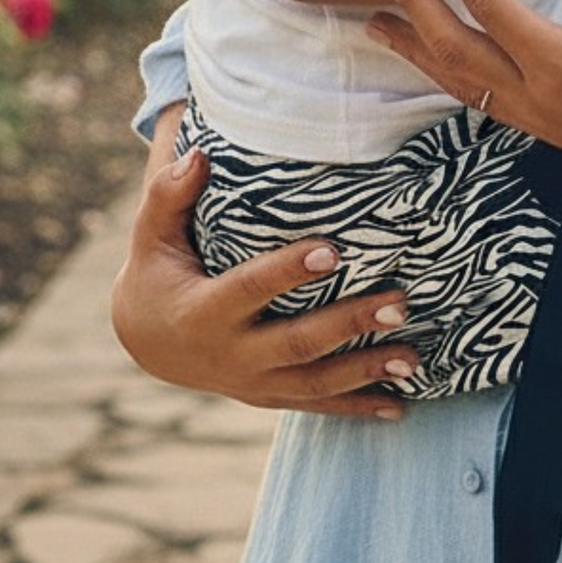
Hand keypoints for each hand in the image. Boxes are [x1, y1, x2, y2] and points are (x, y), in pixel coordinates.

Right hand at [109, 128, 420, 417]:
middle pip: (298, 343)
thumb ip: (168, 195)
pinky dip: (357, 407)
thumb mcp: (152, 234)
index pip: (252, 289)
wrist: (147, 340)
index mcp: (202, 312)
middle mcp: (230, 356)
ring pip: (315, 383)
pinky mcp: (269, 396)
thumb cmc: (158, 270)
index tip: (336, 250)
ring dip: (367, 371)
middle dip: (351, 324)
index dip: (291, 271)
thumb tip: (198, 155)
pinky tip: (400, 407)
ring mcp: (252, 383)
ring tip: (415, 358)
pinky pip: (316, 405)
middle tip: (401, 303)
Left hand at [365, 0, 561, 191]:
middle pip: (458, 50)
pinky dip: (449, 76)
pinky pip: (483, 101)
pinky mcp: (550, 132)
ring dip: (418, 49)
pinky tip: (438, 62)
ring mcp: (541, 123)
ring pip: (461, 83)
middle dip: (414, 7)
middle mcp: (541, 101)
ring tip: (377, 22)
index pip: (495, 10)